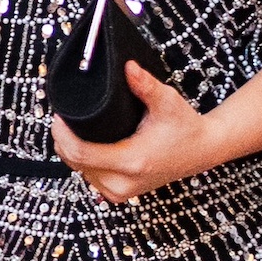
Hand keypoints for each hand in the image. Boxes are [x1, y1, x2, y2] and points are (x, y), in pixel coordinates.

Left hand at [51, 63, 222, 203]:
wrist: (203, 150)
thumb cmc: (185, 125)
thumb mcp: (167, 101)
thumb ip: (145, 85)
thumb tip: (127, 66)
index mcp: (132, 161)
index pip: (80, 153)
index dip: (62, 134)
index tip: (58, 115)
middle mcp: (124, 182)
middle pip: (75, 163)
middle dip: (62, 139)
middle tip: (62, 116)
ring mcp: (121, 192)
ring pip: (79, 172)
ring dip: (70, 151)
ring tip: (71, 127)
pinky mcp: (120, 194)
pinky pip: (89, 178)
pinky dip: (81, 161)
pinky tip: (83, 143)